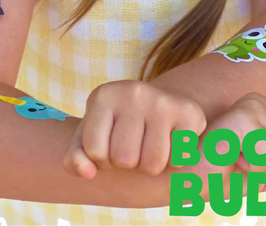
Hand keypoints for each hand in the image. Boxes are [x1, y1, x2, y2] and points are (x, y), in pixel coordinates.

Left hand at [62, 80, 206, 179]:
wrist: (160, 105)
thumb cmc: (118, 126)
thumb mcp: (91, 137)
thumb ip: (76, 158)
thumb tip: (88, 173)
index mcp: (104, 95)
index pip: (95, 152)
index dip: (102, 160)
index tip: (109, 144)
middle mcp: (133, 92)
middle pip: (124, 160)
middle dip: (127, 163)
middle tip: (133, 145)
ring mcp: (162, 101)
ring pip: (152, 164)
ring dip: (150, 166)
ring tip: (149, 146)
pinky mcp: (188, 113)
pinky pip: (178, 160)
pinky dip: (173, 162)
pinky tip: (169, 144)